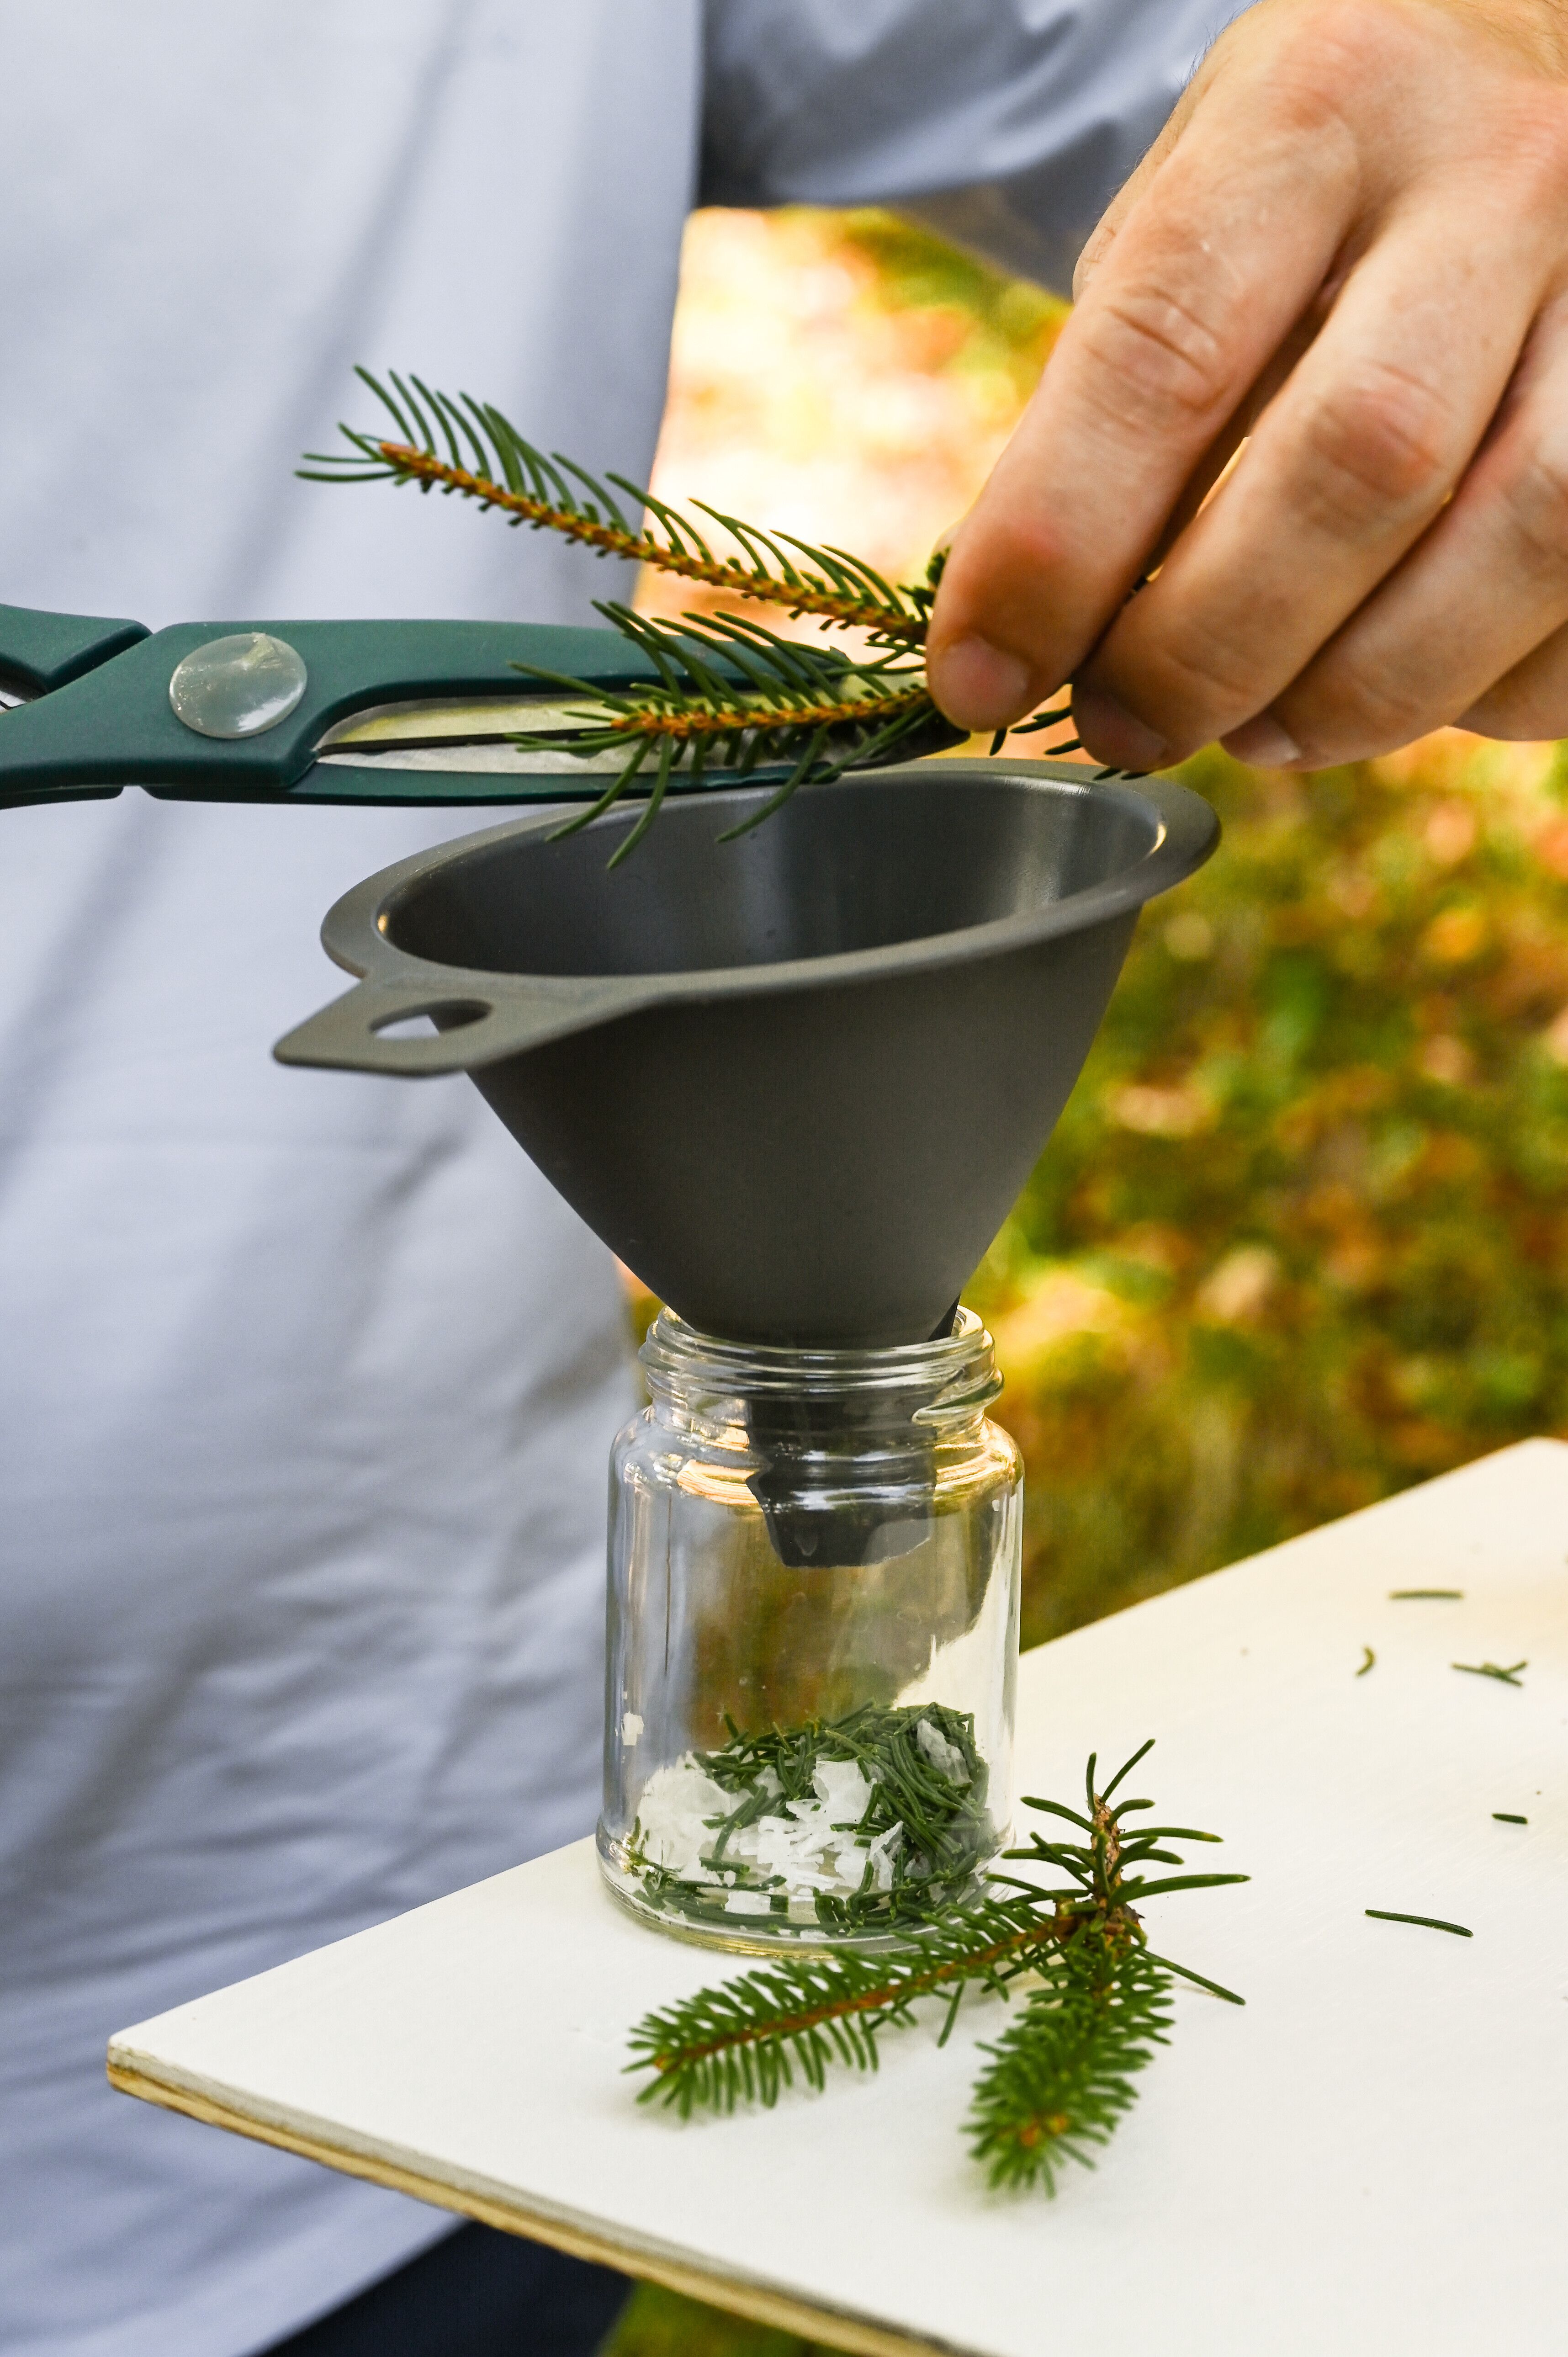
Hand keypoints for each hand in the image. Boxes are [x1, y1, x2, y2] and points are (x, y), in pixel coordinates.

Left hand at [926, 0, 1567, 769]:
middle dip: (1211, 645)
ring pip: (1513, 547)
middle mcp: (1501, 174)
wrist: (1545, 60)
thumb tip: (1040, 621)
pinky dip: (1483, 691)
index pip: (1164, 357)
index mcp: (1325, 104)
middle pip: (1357, 468)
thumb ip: (1125, 388)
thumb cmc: (1336, 168)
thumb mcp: (1207, 204)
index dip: (1056, 550)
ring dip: (1357, 692)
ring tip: (1256, 730)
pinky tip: (1399, 684)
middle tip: (1124, 725)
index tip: (979, 676)